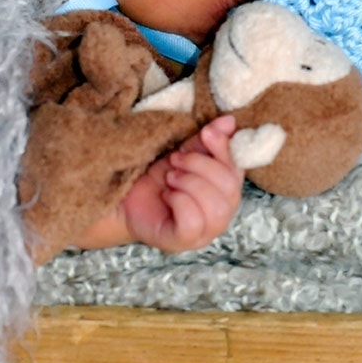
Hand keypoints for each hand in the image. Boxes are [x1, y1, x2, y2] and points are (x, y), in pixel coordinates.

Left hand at [72, 115, 243, 252]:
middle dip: (200, 166)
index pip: (238, 170)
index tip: (205, 133)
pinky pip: (193, 222)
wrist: (123, 196)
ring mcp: (205, 231)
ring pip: (216, 208)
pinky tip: (167, 195)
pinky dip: (179, 202)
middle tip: (175, 160)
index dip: (225, 150)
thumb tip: (229, 121)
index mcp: (226, 190)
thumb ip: (207, 140)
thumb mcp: (184, 153)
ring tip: (170, 177)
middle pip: (230, 188)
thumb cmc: (157, 177)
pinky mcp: (183, 241)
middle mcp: (222, 213)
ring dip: (189, 183)